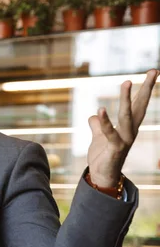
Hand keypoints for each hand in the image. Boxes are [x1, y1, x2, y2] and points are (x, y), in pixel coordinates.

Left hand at [87, 69, 158, 187]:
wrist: (102, 176)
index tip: (154, 71)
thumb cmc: (103, 156)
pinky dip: (104, 121)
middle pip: (141, 106)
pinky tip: (100, 110)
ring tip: (126, 82)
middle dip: (147, 88)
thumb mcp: (99, 137)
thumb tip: (93, 116)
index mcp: (129, 126)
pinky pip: (109, 132)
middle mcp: (131, 131)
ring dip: (127, 99)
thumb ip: (98, 125)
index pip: (140, 104)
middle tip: (154, 70)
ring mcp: (124, 139)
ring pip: (127, 116)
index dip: (145, 88)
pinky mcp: (114, 148)